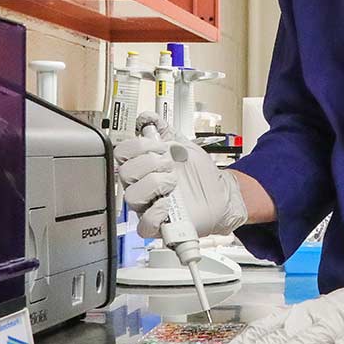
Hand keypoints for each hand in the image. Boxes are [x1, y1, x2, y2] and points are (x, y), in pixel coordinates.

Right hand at [114, 131, 246, 238]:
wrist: (220, 195)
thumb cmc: (199, 173)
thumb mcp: (182, 146)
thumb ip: (164, 131)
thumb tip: (147, 117)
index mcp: (143, 166)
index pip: (122, 153)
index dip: (139, 146)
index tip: (159, 146)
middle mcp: (141, 185)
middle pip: (125, 173)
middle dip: (149, 163)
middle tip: (169, 164)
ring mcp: (148, 206)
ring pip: (132, 196)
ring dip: (155, 184)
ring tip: (173, 182)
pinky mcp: (158, 225)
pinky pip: (144, 224)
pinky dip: (156, 212)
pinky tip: (169, 203)